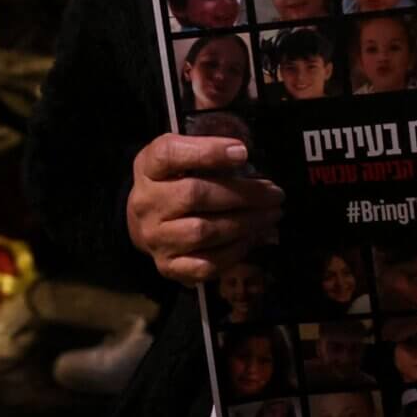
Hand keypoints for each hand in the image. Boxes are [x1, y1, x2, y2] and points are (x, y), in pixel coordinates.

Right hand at [126, 133, 283, 284]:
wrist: (142, 221)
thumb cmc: (170, 180)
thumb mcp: (177, 155)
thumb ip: (205, 150)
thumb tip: (248, 153)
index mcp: (148, 166)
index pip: (171, 154)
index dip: (208, 152)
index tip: (243, 152)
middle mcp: (147, 202)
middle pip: (195, 195)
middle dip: (243, 193)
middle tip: (275, 192)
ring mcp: (156, 237)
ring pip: (203, 232)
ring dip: (245, 223)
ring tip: (271, 215)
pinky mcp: (167, 266)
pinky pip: (205, 264)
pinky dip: (234, 252)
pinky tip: (253, 239)